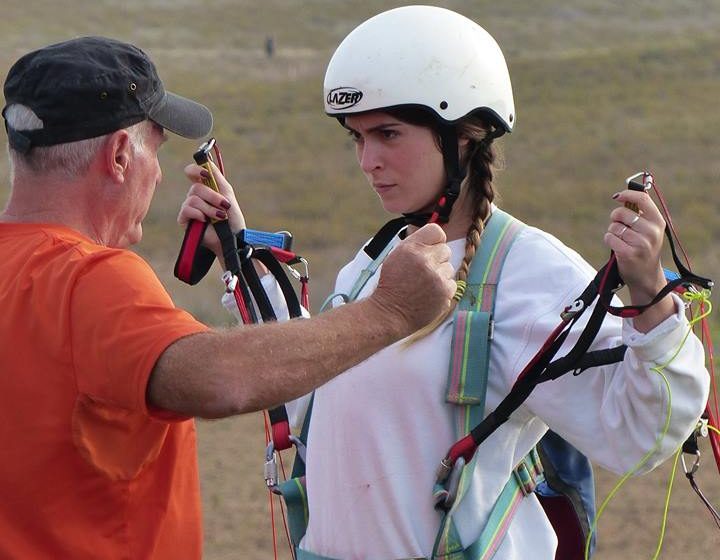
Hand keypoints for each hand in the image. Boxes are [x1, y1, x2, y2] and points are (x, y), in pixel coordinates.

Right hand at [177, 161, 246, 256]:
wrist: (233, 238)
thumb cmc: (232, 218)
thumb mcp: (227, 193)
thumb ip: (216, 177)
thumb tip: (206, 161)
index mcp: (205, 188)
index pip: (192, 172)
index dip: (196, 170)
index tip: (206, 175)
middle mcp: (195, 197)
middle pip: (195, 187)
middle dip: (213, 196)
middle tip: (224, 205)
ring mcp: (189, 208)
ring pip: (193, 199)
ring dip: (210, 208)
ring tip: (219, 217)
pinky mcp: (185, 221)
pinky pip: (187, 210)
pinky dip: (200, 214)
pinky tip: (206, 221)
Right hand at [371, 223, 454, 333]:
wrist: (390, 313)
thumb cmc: (392, 285)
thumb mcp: (396, 256)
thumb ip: (415, 244)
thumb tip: (434, 237)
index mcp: (411, 248)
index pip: (436, 231)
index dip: (434, 240)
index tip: (430, 248)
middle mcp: (425, 260)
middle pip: (445, 250)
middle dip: (437, 259)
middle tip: (424, 270)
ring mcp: (437, 277)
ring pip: (449, 267)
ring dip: (440, 275)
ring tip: (424, 284)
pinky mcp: (445, 292)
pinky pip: (452, 283)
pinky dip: (443, 289)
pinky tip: (429, 293)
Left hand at [603, 188, 673, 330]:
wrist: (646, 276)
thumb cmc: (644, 249)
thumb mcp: (649, 230)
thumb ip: (641, 214)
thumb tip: (624, 195)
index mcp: (658, 222)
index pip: (642, 200)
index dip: (627, 194)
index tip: (617, 196)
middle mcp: (652, 232)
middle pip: (622, 213)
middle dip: (615, 218)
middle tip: (620, 227)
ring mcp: (641, 243)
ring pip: (614, 226)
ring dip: (612, 232)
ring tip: (622, 240)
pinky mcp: (628, 254)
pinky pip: (609, 238)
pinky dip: (609, 240)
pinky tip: (617, 247)